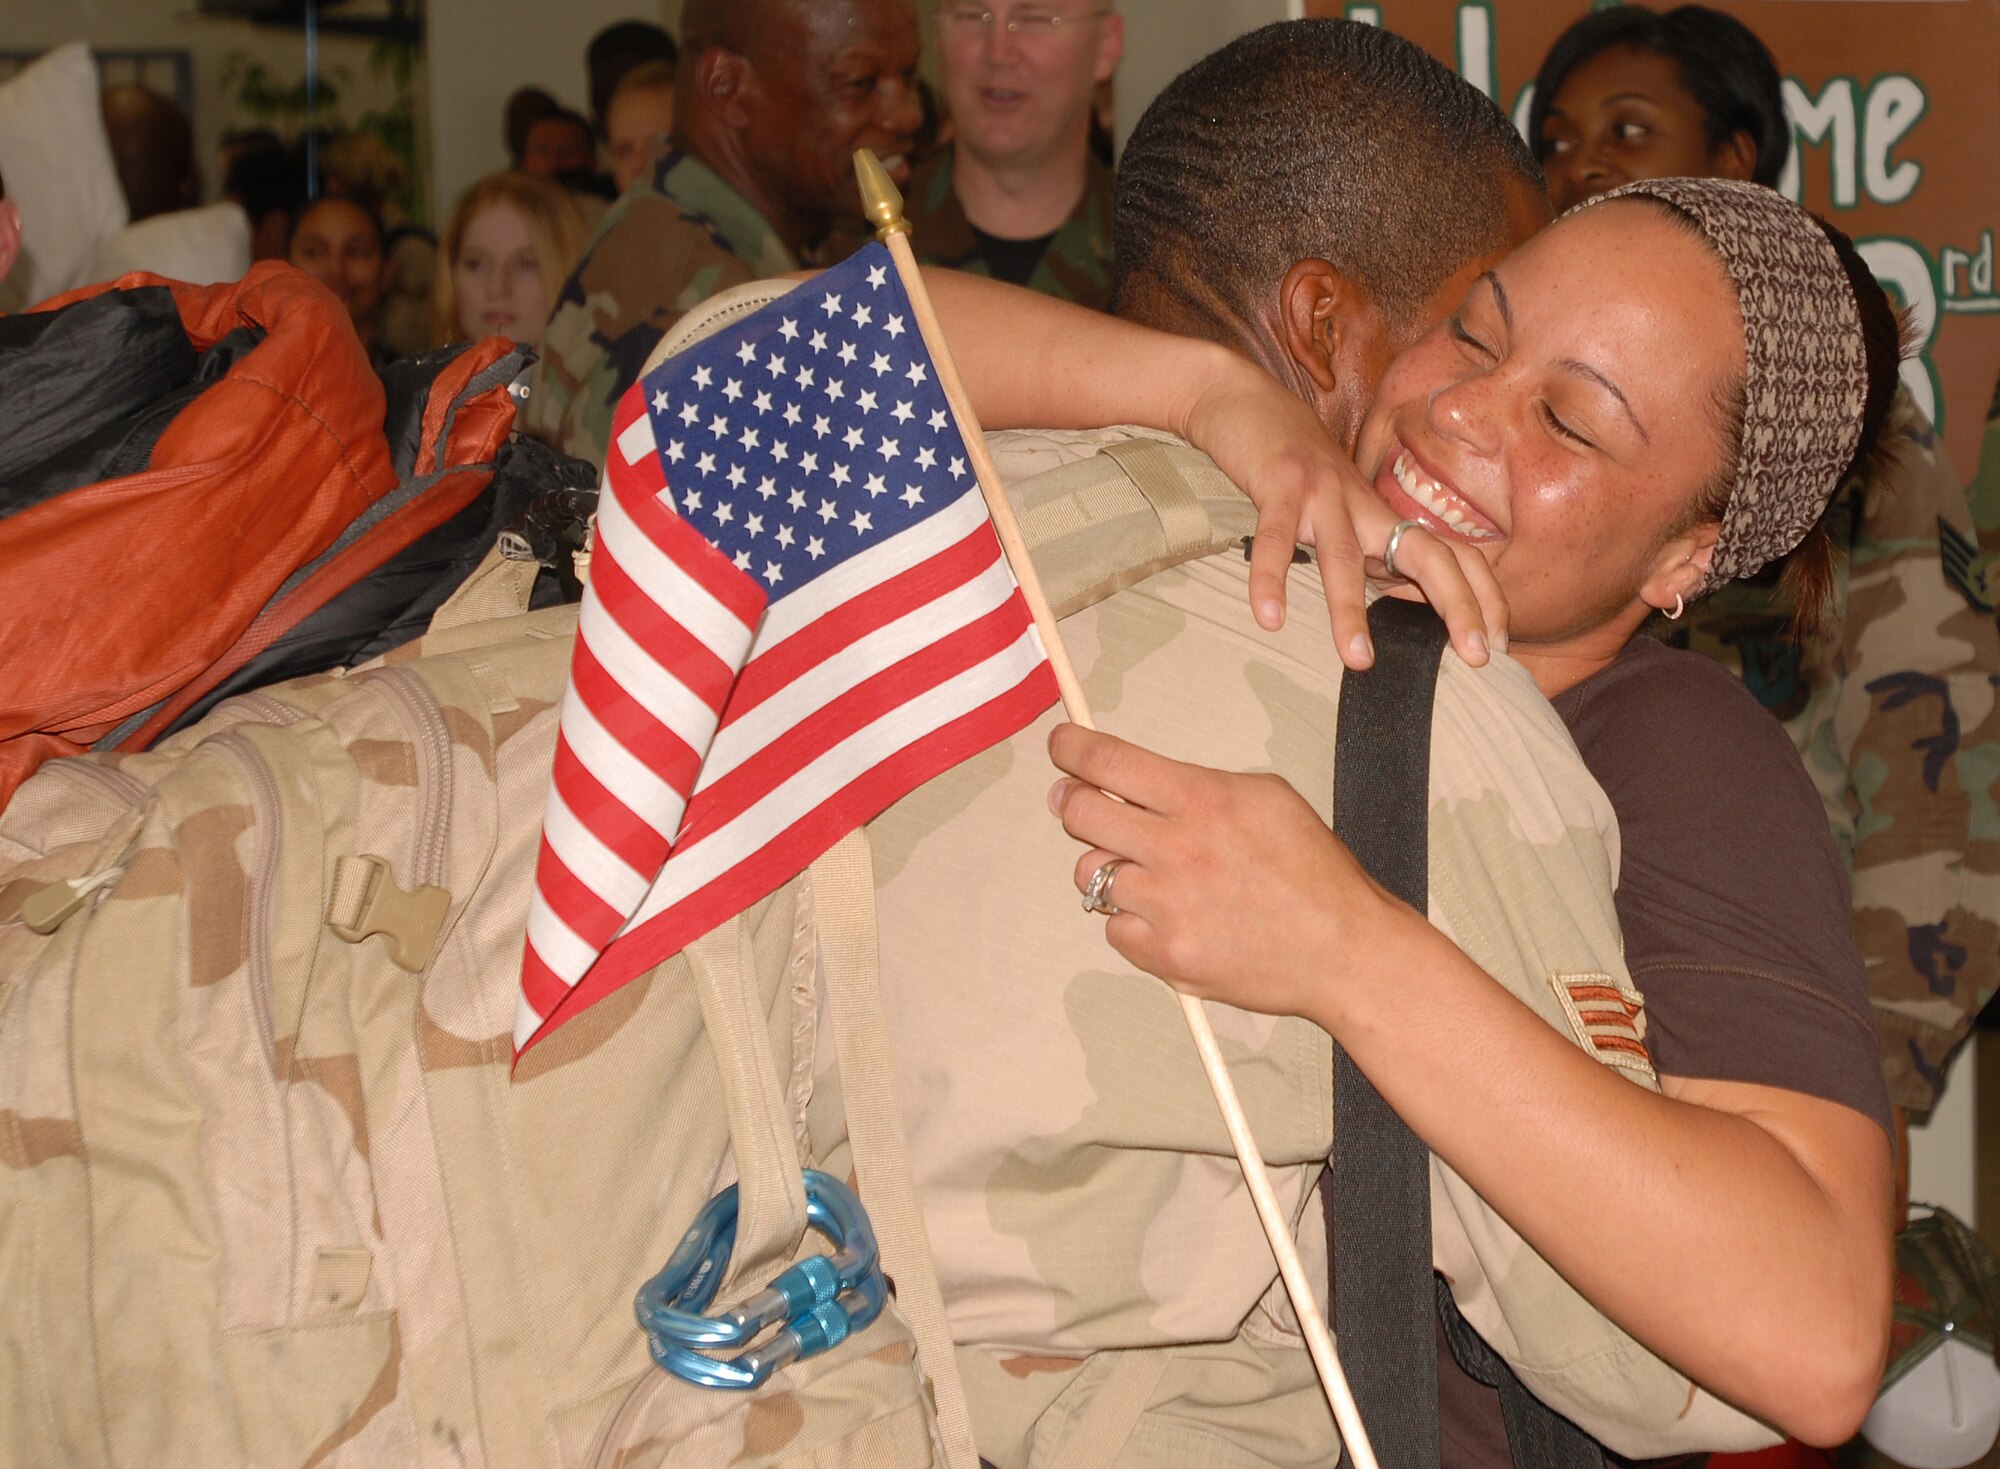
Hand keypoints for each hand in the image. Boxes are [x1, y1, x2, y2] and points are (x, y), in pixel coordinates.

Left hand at [1046, 722, 1414, 1022]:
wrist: (1341, 949)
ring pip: (1089, 874)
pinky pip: (1113, 928)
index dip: (1071, 748)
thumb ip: (1199, 784)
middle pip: (1080, 813)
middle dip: (1072, 802)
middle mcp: (1177, 849)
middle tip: (1079, 804)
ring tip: (1146, 872)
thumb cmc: (1311, 872)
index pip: (1108, 762)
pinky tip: (1167, 916)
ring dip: (1107, 868)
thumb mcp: (1266, 797)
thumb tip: (1137, 781)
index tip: (1060, 745)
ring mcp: (1167, 905)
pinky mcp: (1165, 953)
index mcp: (1203, 799)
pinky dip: (1131, 921)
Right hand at [1175, 358, 1507, 669]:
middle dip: (1458, 604)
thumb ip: (1363, 554)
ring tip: (1358, 661)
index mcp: (1381, 517)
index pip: (1454, 556)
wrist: (1244, 400)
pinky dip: (1271, 577)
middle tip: (1476, 658)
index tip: (1493, 648)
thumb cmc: (1290, 470)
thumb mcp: (1337, 514)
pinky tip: (1269, 618)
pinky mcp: (1278, 482)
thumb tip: (1393, 610)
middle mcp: (1364, 504)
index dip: (1481, 598)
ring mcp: (1322, 491)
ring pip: (1345, 556)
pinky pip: (1274, 538)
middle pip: (1429, 554)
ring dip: (1351, 610)